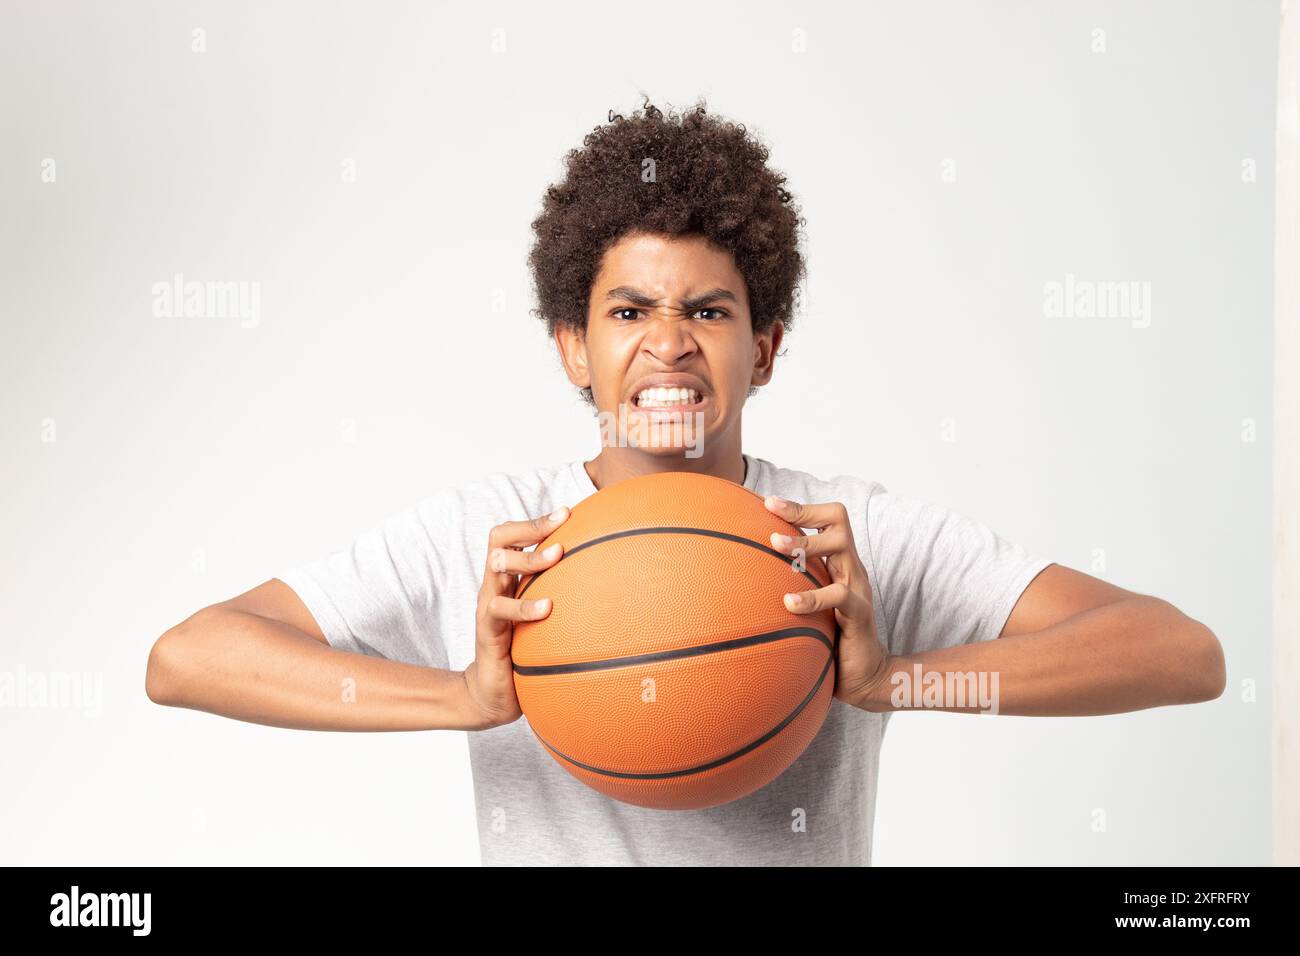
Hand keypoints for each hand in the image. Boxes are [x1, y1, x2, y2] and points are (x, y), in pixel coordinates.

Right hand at [461, 506, 568, 729]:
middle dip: (530, 528)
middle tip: (562, 526)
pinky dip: (524, 606)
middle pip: (499, 541)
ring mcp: (488, 606)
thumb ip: (565, 598)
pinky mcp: (488, 631)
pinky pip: (500, 610)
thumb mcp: (545, 620)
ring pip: (496, 567)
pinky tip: (547, 607)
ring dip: (528, 558)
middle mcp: (495, 586)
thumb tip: (612, 585)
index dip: (535, 521)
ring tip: (557, 556)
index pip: (510, 536)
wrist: (494, 692)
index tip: (566, 512)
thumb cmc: (524, 650)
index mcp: (508, 578)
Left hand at [763, 495, 891, 710]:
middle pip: (839, 522)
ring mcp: (858, 589)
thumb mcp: (807, 608)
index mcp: (839, 563)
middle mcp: (850, 569)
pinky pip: (839, 597)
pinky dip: (812, 597)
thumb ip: (786, 589)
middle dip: (803, 513)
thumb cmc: (830, 639)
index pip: (830, 519)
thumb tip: (738, 581)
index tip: (767, 502)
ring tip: (775, 545)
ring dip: (805, 544)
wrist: (864, 677)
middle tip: (771, 515)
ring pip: (840, 549)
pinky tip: (788, 603)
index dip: (802, 507)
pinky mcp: (859, 615)